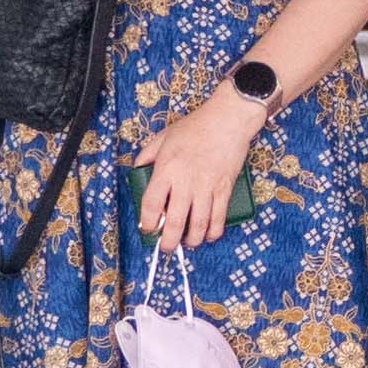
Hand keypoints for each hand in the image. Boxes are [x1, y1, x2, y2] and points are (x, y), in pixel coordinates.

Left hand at [137, 85, 267, 245]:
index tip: (148, 229)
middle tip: (165, 248)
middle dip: (168, 242)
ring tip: (187, 243)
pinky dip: (214, 231)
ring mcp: (207, 188)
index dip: (148, 223)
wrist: (228, 120)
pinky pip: (219, 218)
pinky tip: (209, 235)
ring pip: (199, 225)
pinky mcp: (224, 189)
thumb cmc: (196, 126)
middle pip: (175, 222)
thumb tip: (139, 169)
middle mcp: (185, 182)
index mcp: (166, 170)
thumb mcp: (163, 136)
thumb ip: (148, 154)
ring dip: (192, 240)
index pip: (152, 205)